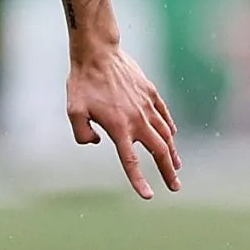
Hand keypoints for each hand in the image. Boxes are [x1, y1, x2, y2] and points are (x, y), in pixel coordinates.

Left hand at [67, 45, 180, 199]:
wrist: (98, 53)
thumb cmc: (83, 83)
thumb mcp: (73, 111)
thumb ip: (81, 134)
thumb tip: (95, 143)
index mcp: (119, 127)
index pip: (131, 161)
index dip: (139, 180)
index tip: (148, 195)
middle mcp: (138, 119)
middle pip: (159, 151)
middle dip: (168, 171)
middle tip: (175, 187)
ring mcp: (147, 105)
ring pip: (166, 134)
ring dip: (172, 152)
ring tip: (176, 166)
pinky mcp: (151, 93)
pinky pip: (164, 115)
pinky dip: (170, 128)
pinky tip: (173, 136)